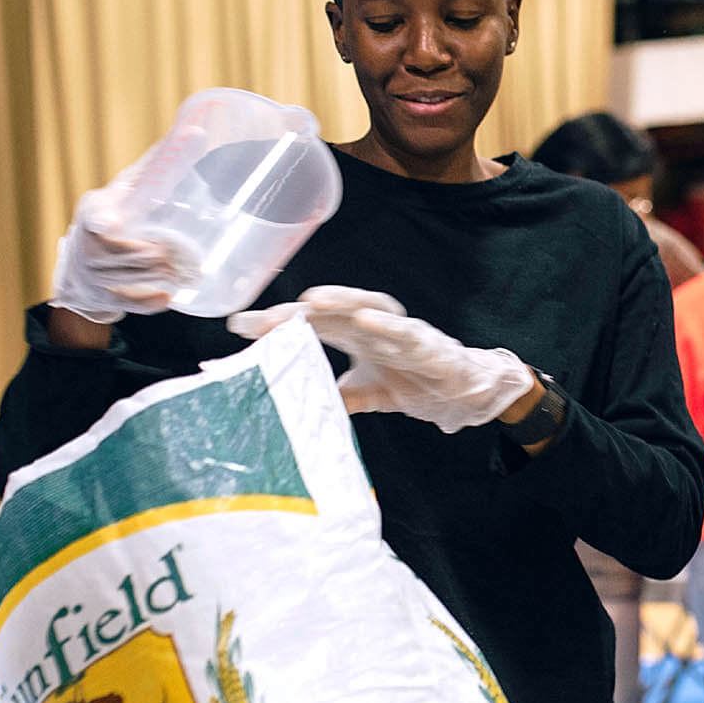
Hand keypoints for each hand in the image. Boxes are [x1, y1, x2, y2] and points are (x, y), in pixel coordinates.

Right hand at [49, 138, 201, 323]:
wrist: (86, 260)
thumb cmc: (119, 213)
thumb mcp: (131, 186)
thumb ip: (162, 163)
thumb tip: (200, 130)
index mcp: (95, 209)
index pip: (95, 216)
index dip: (101, 220)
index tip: (110, 225)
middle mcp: (87, 241)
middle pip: (117, 253)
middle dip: (145, 256)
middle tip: (172, 256)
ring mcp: (92, 273)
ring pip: (124, 279)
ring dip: (152, 277)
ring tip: (180, 273)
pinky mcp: (102, 297)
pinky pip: (127, 303)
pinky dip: (147, 301)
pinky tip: (168, 297)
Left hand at [228, 286, 534, 432]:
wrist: (463, 395)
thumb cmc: (413, 383)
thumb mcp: (363, 394)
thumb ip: (333, 394)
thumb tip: (294, 400)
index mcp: (354, 334)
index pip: (309, 323)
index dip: (276, 323)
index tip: (239, 326)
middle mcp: (372, 325)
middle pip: (329, 310)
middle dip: (294, 312)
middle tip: (259, 319)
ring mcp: (399, 330)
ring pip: (365, 308)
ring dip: (339, 301)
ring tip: (309, 301)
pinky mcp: (426, 343)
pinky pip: (405, 330)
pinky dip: (385, 324)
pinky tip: (364, 320)